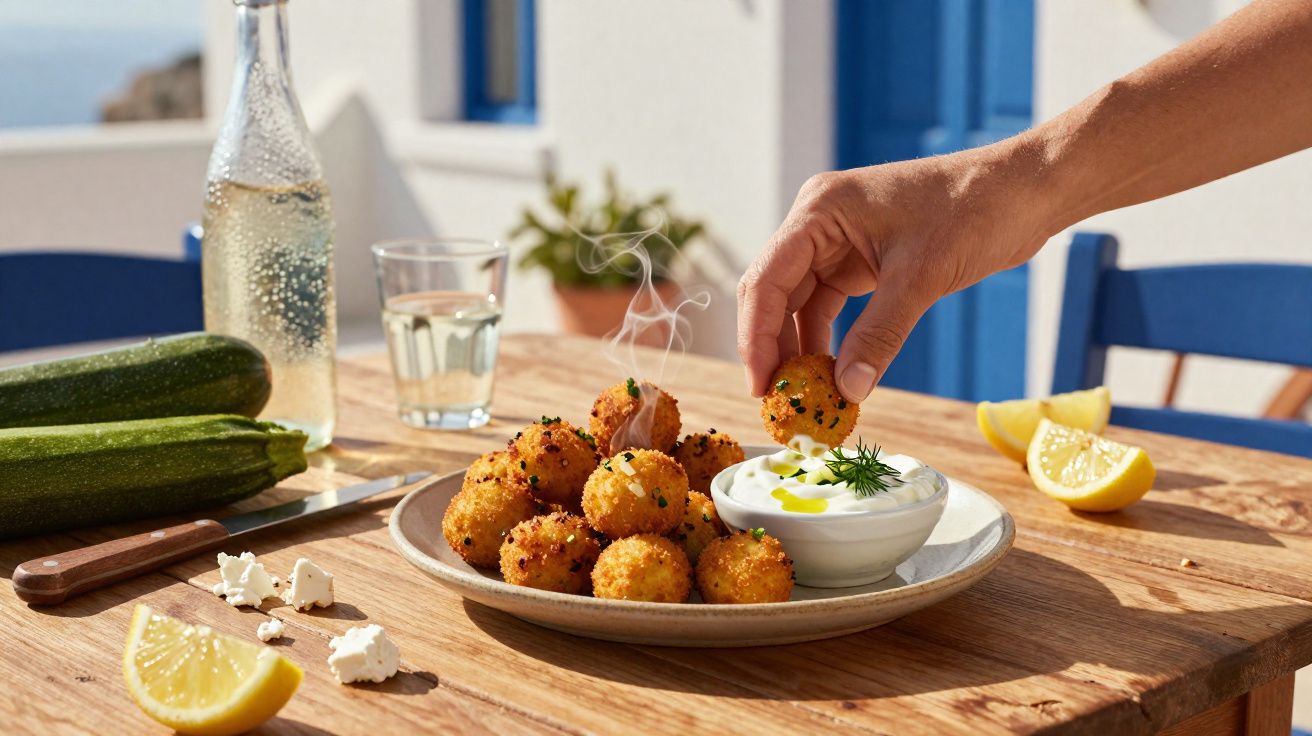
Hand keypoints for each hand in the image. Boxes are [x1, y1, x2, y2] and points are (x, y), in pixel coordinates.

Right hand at [736, 142, 1055, 402]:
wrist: (1024, 192)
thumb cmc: (974, 211)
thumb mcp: (920, 278)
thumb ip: (878, 335)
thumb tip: (848, 391)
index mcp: (820, 210)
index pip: (766, 279)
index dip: (755, 337)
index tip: (760, 386)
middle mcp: (818, 222)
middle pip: (774, 293)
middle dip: (772, 348)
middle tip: (776, 401)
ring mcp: (837, 241)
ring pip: (798, 304)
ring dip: (798, 349)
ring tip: (802, 397)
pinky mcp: (860, 260)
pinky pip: (828, 306)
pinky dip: (827, 341)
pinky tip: (831, 376)